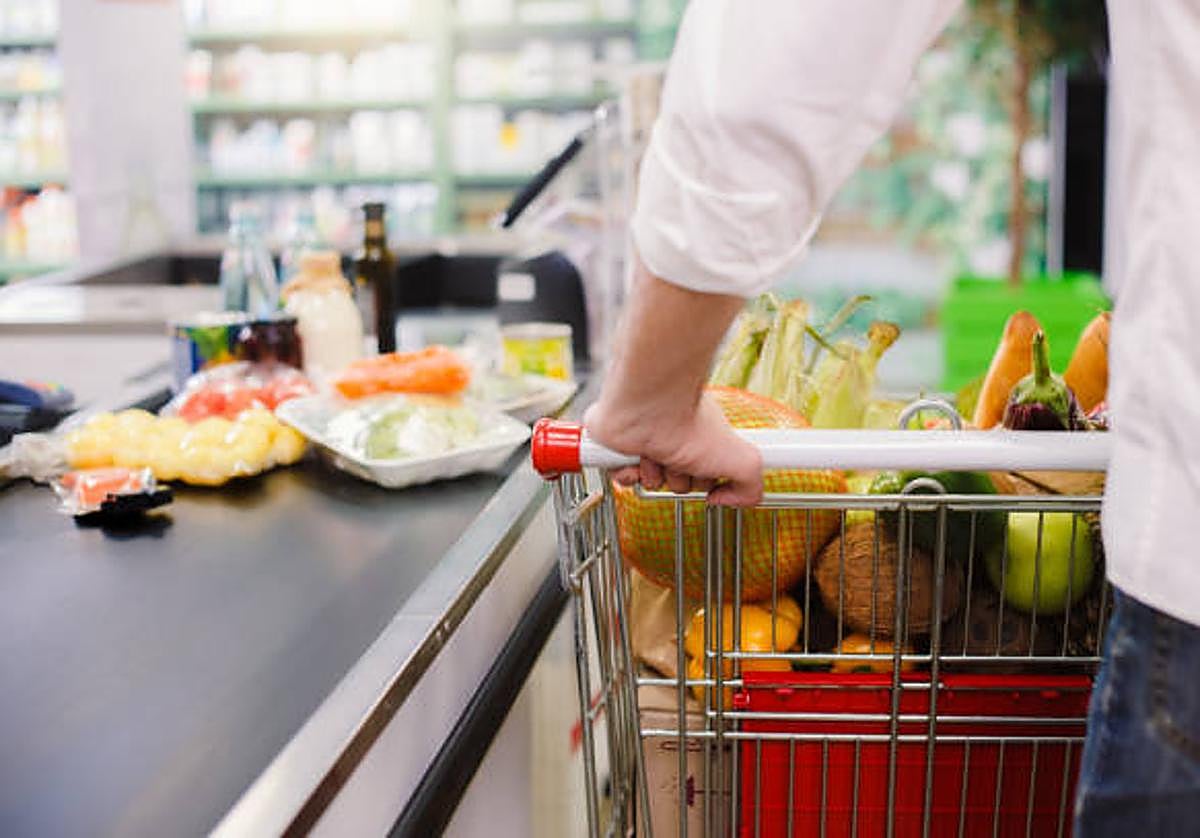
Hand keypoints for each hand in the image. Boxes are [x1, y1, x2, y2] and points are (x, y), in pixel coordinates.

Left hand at [584, 392, 762, 506]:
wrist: (651, 409)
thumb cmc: (690, 423)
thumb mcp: (744, 462)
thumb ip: (750, 489)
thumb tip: (724, 500)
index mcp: (703, 437)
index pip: (705, 476)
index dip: (706, 481)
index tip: (707, 474)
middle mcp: (675, 438)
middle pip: (679, 483)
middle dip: (680, 480)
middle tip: (682, 461)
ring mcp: (646, 442)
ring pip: (650, 482)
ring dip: (655, 475)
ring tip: (658, 454)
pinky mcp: (619, 446)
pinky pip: (622, 477)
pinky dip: (628, 474)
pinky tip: (637, 458)